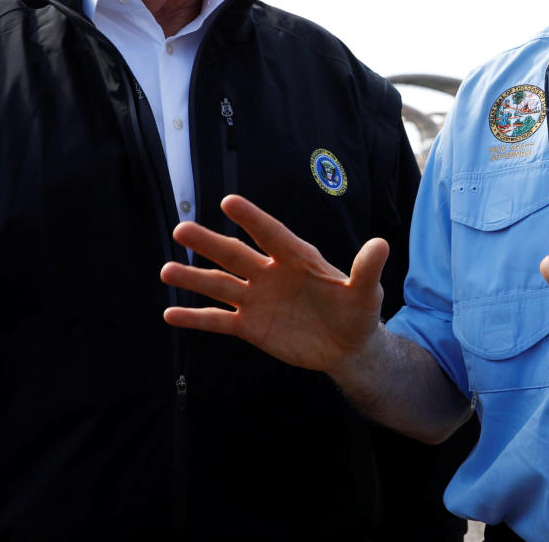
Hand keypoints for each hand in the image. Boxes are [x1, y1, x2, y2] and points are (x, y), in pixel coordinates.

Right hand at [160, 195, 387, 374]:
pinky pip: (218, 320)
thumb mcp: (366, 293)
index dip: (252, 219)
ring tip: (166, 271)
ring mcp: (258, 298)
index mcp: (297, 258)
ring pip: (220, 285)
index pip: (271, 234)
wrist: (347, 347)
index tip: (228, 202)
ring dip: (193, 279)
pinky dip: (196, 317)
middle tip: (181, 229)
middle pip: (236, 255)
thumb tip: (382, 243)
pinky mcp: (250, 325)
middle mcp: (271, 273)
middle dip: (209, 244)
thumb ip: (366, 270)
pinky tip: (170, 314)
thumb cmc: (358, 313)